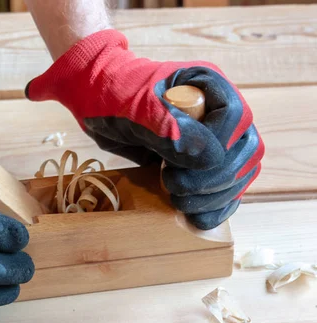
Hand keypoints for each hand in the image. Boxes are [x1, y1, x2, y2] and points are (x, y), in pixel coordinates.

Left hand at [26, 30, 263, 229]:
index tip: (183, 164)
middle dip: (214, 178)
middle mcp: (218, 113)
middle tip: (175, 187)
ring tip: (179, 201)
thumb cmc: (113, 95)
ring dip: (215, 196)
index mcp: (209, 86)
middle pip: (244, 151)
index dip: (217, 146)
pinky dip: (215, 207)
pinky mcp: (201, 164)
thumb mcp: (135, 108)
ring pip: (238, 173)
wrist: (94, 100)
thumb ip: (170, 130)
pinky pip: (223, 189)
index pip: (236, 118)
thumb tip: (211, 157)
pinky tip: (198, 219)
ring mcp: (213, 139)